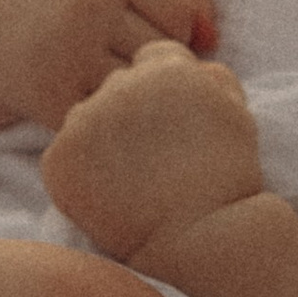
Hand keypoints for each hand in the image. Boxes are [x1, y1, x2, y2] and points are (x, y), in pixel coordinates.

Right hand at [0, 0, 217, 134]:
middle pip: (160, 55)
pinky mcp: (50, 97)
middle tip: (137, 68)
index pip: (178, 14)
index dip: (177, 32)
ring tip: (126, 90)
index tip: (154, 36)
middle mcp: (86, 10)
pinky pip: (106, 118)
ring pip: (136, 89)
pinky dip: (112, 120)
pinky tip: (103, 108)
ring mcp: (66, 56)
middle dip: (159, 67)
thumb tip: (214, 41)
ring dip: (141, 97)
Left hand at [42, 41, 265, 264]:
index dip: (160, 96)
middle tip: (149, 161)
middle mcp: (121, 84)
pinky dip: (77, 177)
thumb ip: (213, 78)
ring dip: (98, 142)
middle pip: (115, 88)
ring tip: (128, 183)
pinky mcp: (60, 157)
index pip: (149, 61)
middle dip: (128, 116)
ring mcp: (86, 119)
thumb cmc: (226, 180)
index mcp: (165, 67)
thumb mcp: (238, 114)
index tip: (170, 130)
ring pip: (85, 121)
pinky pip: (62, 158)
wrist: (200, 235)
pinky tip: (106, 199)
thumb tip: (193, 67)